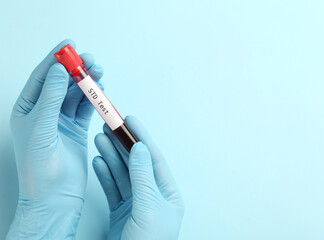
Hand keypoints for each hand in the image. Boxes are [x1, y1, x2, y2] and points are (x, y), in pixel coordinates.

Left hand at [7, 40, 103, 238]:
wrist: (54, 194)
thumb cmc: (39, 166)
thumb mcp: (40, 126)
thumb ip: (51, 97)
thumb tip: (59, 71)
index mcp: (28, 109)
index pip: (43, 78)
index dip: (56, 60)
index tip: (68, 46)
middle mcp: (44, 112)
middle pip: (62, 83)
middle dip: (76, 69)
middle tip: (90, 59)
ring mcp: (61, 121)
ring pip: (76, 94)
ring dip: (87, 82)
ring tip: (98, 71)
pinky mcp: (77, 130)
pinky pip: (86, 108)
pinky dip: (94, 98)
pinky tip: (100, 90)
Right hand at [93, 116, 183, 239]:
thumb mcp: (148, 208)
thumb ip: (143, 177)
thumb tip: (141, 149)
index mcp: (167, 194)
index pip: (153, 158)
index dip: (141, 137)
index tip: (130, 120)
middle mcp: (152, 196)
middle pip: (136, 162)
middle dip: (123, 143)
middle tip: (110, 125)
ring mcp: (136, 203)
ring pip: (122, 173)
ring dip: (111, 155)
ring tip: (100, 138)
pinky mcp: (121, 212)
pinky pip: (112, 187)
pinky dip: (104, 174)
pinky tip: (99, 161)